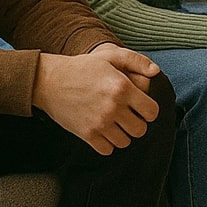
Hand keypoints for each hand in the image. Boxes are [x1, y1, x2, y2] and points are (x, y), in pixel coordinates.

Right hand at [33, 44, 162, 154]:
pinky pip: (108, 150)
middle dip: (137, 123)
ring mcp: (100, 123)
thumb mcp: (111, 56)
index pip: (152, 112)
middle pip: (140, 130)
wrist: (49, 81)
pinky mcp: (87, 135)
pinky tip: (104, 130)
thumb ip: (137, 61)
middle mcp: (113, 107)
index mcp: (123, 88)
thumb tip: (156, 72)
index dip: (149, 110)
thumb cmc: (83, 67)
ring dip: (123, 134)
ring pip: (125, 142)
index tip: (141, 108)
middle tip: (128, 116)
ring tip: (116, 123)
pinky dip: (108, 143)